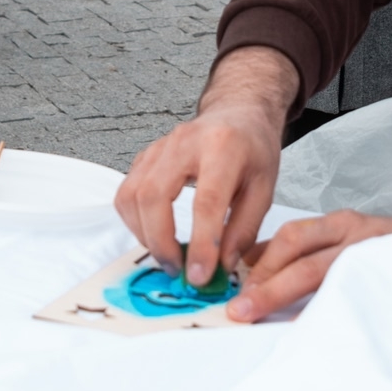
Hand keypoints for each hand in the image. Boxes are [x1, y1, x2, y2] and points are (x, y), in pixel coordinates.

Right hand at [114, 45, 296, 288]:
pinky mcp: (144, 156)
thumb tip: (220, 267)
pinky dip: (135, 221)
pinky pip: (126, 193)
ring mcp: (159, 147)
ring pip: (132, 195)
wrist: (236, 114)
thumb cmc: (253, 150)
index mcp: (223, 148)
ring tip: (168, 256)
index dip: (201, 244)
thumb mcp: (265, 189)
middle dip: (161, 242)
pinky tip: (155, 234)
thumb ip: (244, 230)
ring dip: (144, 234)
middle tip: (178, 270)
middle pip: (154, 196)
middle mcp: (184, 142)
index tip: (200, 276)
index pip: (206, 201)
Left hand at [227, 184, 391, 322]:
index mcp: (343, 226)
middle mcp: (353, 233)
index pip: (289, 236)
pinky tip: (308, 323)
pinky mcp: (389, 269)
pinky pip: (349, 288)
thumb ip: (325, 265)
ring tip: (251, 310)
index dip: (256, 259)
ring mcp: (371, 250)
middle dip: (259, 277)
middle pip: (293, 246)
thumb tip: (276, 290)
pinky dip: (323, 305)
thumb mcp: (360, 252)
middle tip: (233, 307)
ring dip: (277, 288)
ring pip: (314, 265)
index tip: (231, 284)